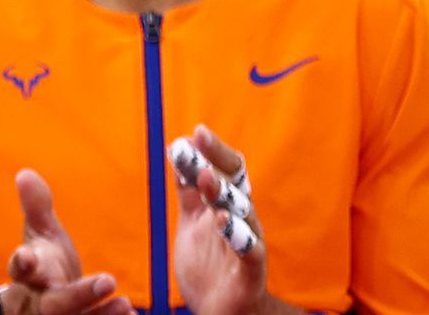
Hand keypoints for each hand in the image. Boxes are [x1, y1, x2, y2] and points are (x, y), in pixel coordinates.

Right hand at [0, 169, 131, 314]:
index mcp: (27, 274)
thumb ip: (36, 208)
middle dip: (78, 294)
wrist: (36, 306)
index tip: (26, 256)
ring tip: (125, 303)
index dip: (22, 262)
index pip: (19, 268)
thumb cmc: (44, 264)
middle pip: (52, 305)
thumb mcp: (40, 235)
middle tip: (108, 280)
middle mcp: (38, 302)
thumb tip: (25, 173)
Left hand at [172, 125, 272, 314]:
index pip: (227, 172)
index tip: (196, 131)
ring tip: (204, 176)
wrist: (222, 311)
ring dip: (222, 194)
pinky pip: (249, 254)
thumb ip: (188, 190)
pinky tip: (223, 221)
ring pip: (243, 214)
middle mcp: (241, 222)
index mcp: (226, 208)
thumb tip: (178, 149)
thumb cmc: (210, 267)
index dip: (213, 151)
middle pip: (236, 184)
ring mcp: (248, 246)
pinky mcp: (250, 274)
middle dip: (217, 161)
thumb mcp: (192, 222)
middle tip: (199, 140)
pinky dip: (239, 237)